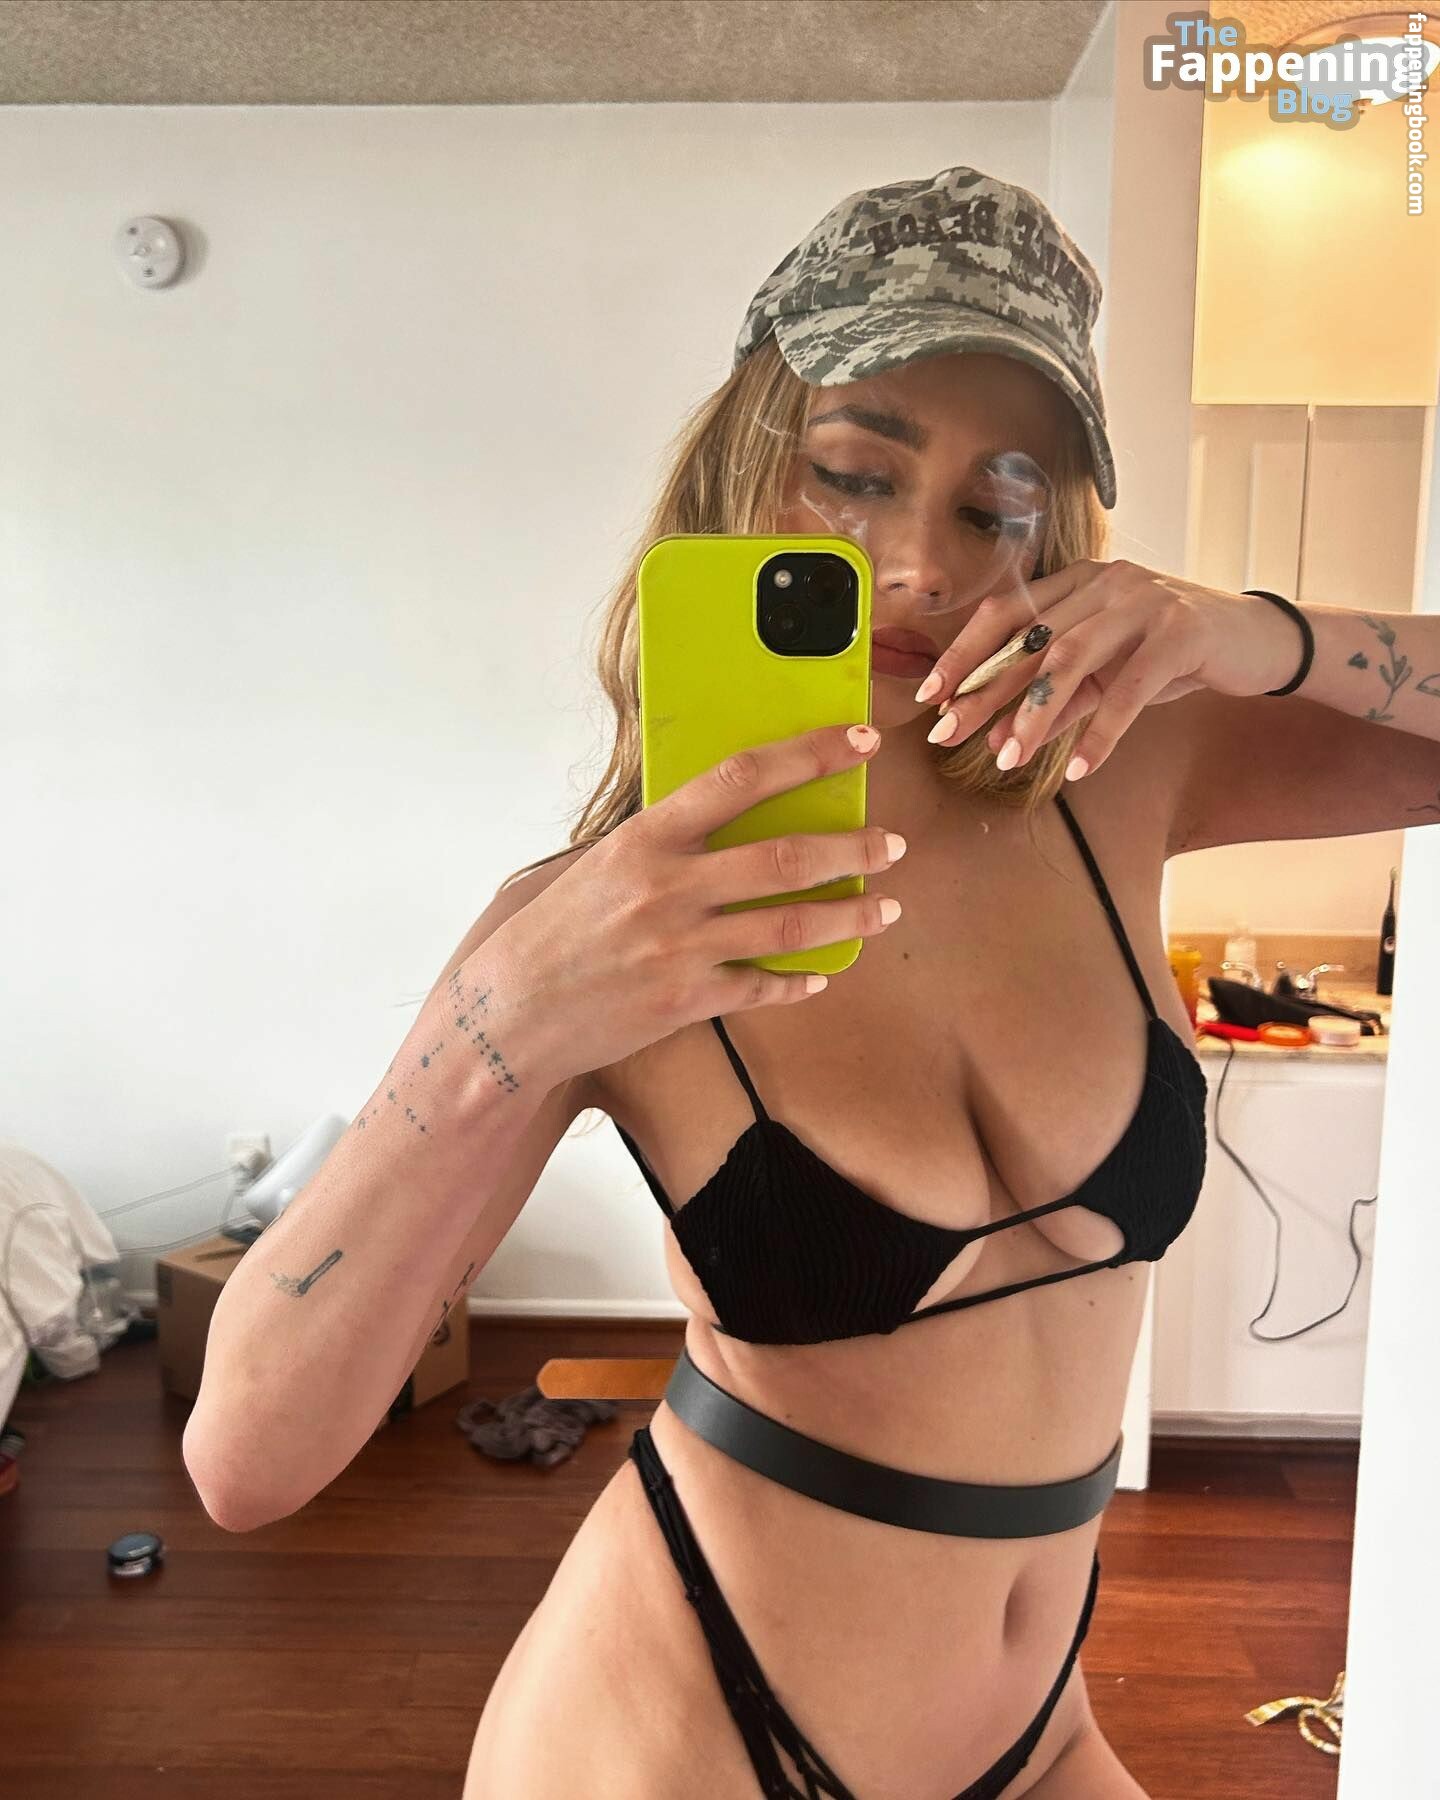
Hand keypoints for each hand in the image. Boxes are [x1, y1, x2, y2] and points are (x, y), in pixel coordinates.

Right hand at [485, 723, 905, 1087]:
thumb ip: (664, 842)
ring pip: (791, 925)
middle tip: (891, 844)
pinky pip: (763, 986)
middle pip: (786, 857)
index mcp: (645, 839)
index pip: (740, 778)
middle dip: (853, 849)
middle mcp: (668, 889)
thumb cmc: (554, 933)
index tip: (856, 741)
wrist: (511, 1013)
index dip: (807, 755)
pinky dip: (799, 980)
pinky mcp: (687, 1001)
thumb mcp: (600, 865)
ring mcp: (681, 948)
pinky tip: (821, 973)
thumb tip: (726, 818)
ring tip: (885, 908)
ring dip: (850, 914)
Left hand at [914, 561, 1304, 778]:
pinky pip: (1128, 690)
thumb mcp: (1110, 675)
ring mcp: (1145, 601)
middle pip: (1029, 639)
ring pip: (1071, 659)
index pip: (1007, 612)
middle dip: (985, 689)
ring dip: (1034, 714)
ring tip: (1007, 759)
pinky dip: (1101, 733)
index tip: (931, 694)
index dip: (965, 651)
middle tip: (949, 732)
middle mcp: (1107, 582)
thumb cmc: (1177, 655)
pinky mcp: (1181, 632)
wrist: (1260, 642)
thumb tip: (1000, 738)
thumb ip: (1060, 700)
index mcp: (1082, 581)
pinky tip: (1080, 769)